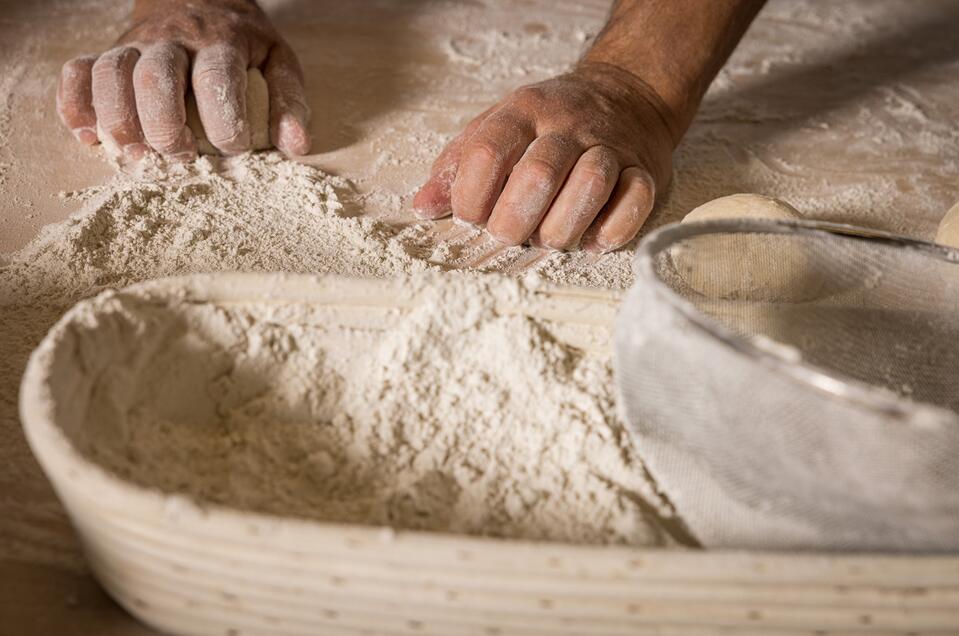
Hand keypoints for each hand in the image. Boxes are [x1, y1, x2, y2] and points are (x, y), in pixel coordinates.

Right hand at [56, 0, 309, 159]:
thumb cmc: (242, 43)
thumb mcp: (277, 60)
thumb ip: (289, 102)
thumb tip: (295, 148)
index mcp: (221, 41)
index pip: (217, 78)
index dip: (224, 120)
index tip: (233, 148)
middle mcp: (173, 39)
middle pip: (155, 77)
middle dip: (164, 126)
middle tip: (180, 157)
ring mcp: (134, 43)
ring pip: (110, 74)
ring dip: (119, 121)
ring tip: (137, 156)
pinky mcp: (107, 51)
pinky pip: (77, 72)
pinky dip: (75, 106)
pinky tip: (90, 136)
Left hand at [412, 63, 677, 252]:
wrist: (627, 94)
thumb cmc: (549, 124)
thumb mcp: (498, 126)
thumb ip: (459, 166)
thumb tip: (423, 208)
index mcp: (523, 112)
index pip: (488, 151)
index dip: (471, 196)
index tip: (471, 217)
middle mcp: (568, 126)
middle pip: (539, 174)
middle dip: (515, 221)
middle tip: (511, 234)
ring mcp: (611, 146)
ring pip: (590, 184)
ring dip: (562, 228)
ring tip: (550, 237)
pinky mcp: (646, 170)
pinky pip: (635, 201)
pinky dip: (612, 230)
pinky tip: (592, 238)